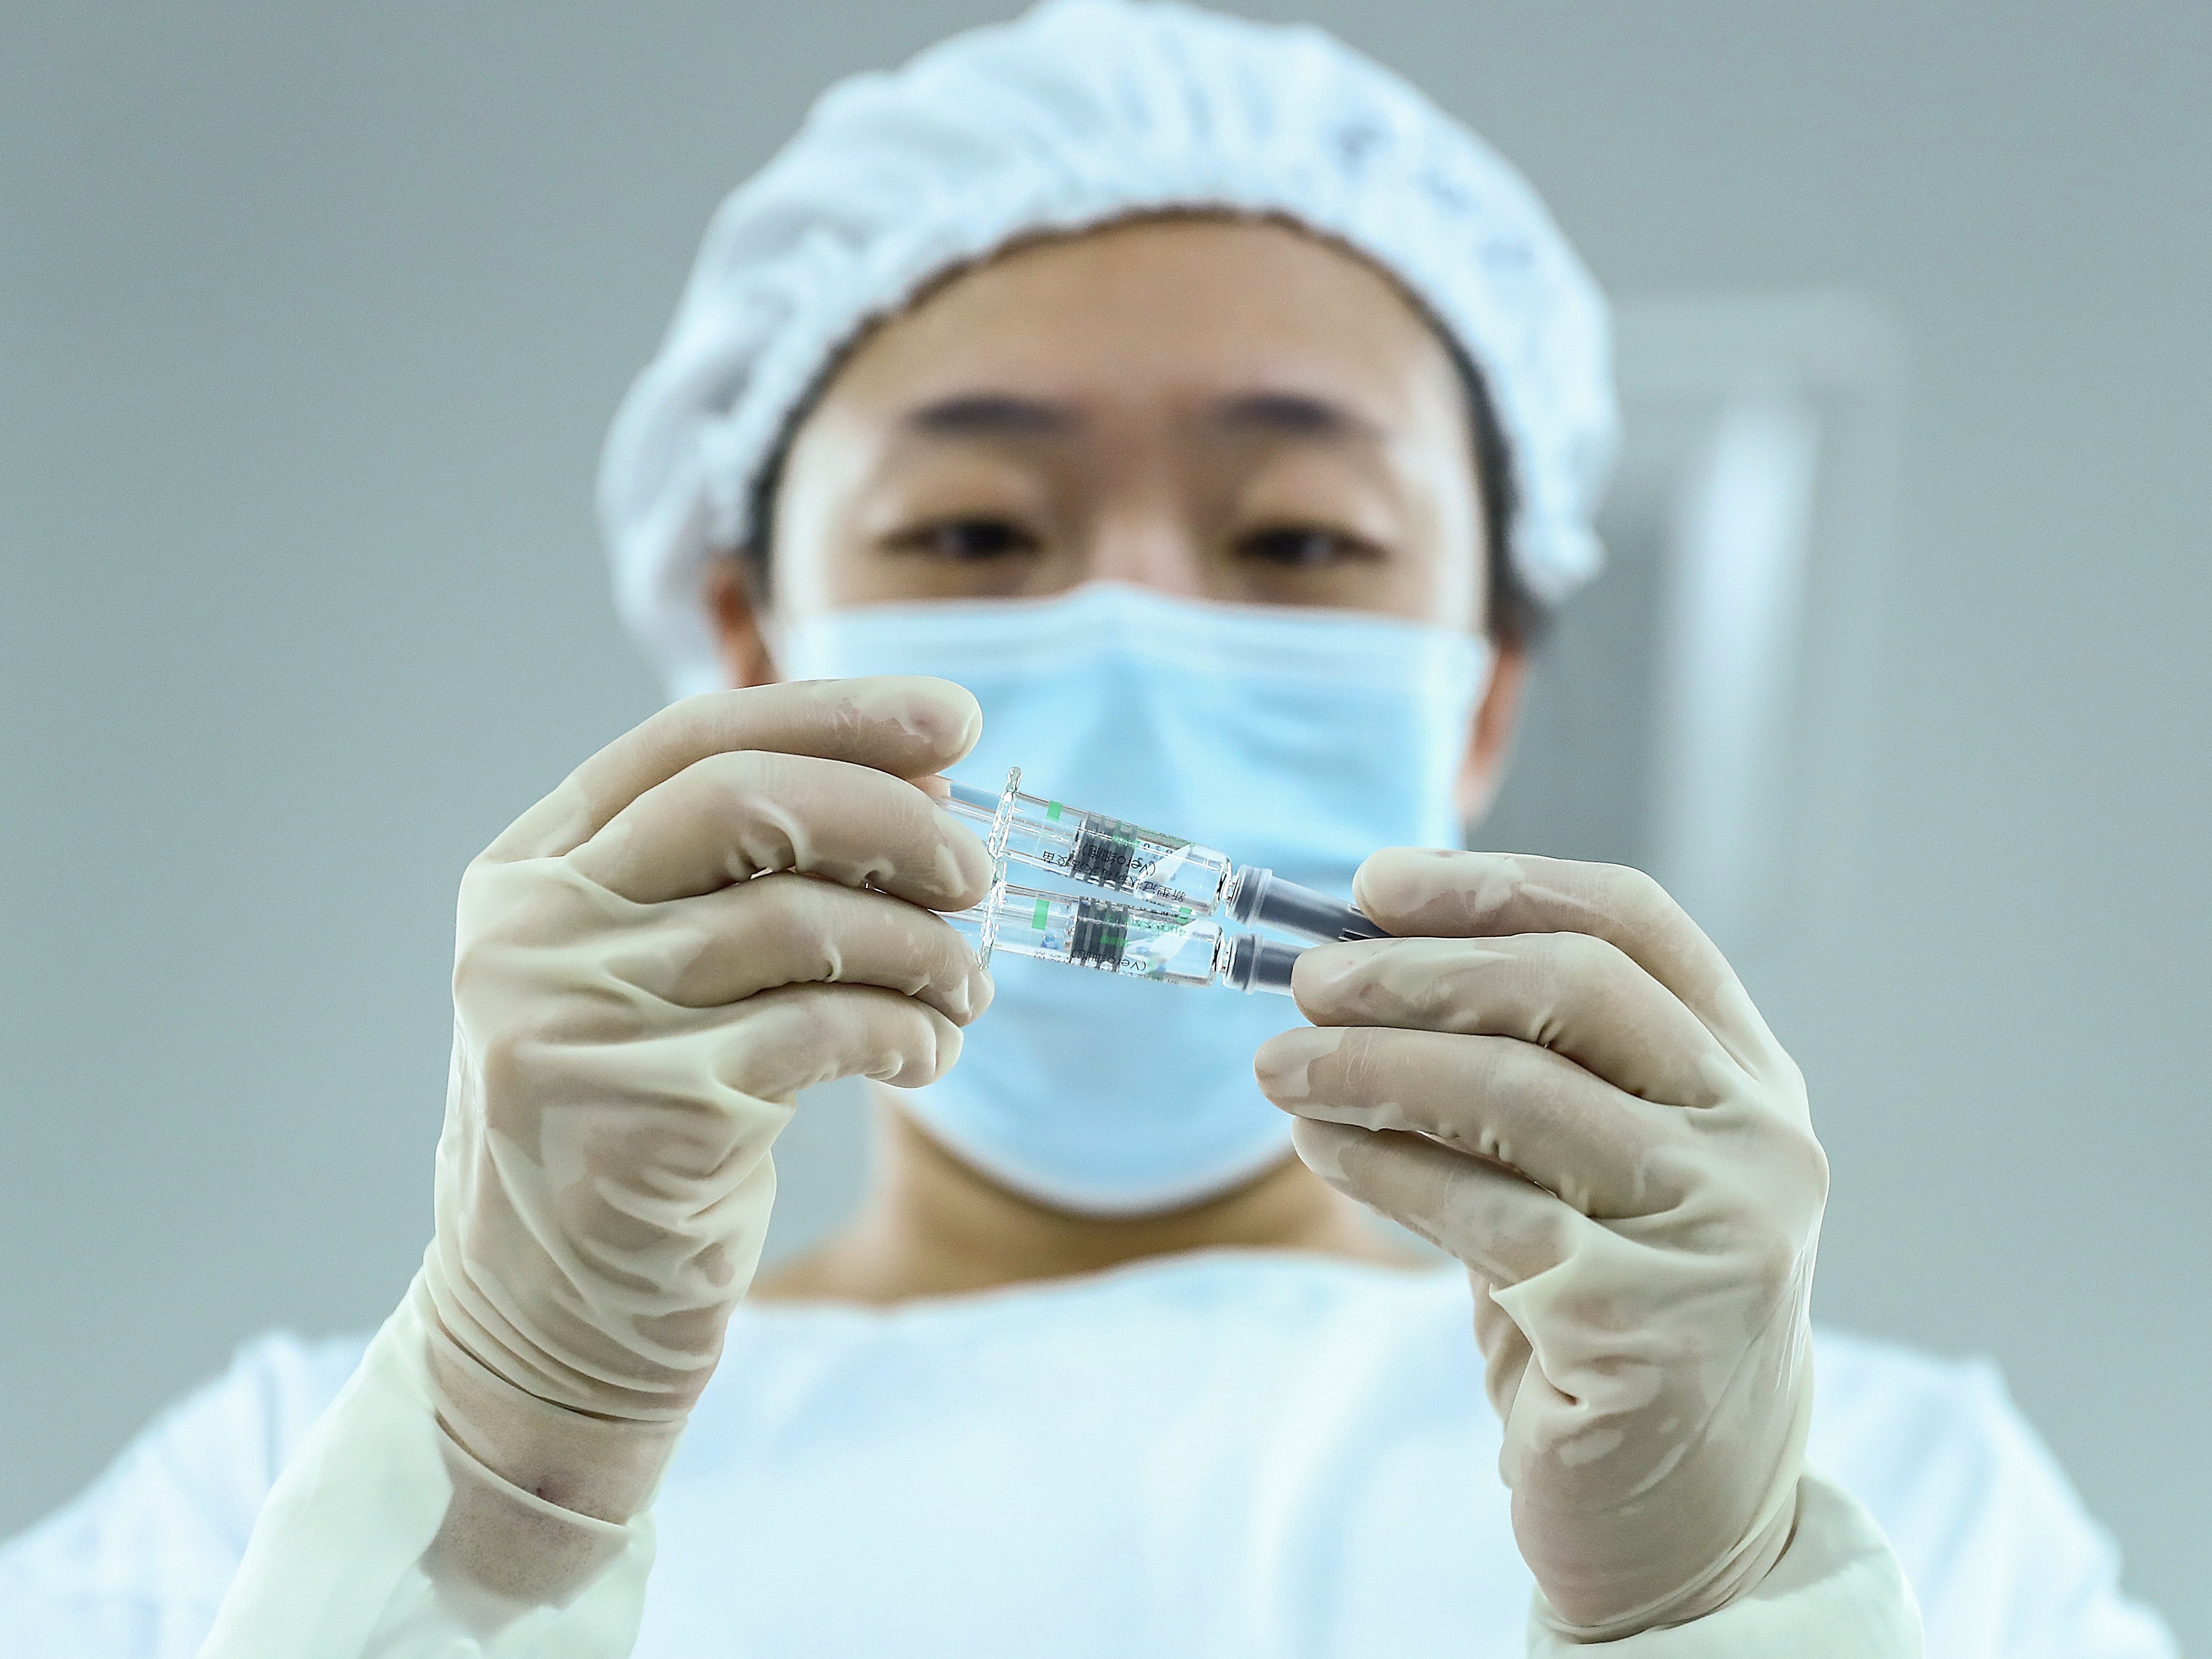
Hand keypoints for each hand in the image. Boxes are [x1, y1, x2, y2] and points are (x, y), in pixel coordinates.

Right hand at [418, 677, 993, 1523]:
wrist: (547, 1324)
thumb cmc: (633, 1127)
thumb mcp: (659, 981)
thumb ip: (749, 879)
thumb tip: (927, 784)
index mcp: (527, 870)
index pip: (692, 739)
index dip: (836, 714)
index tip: (952, 720)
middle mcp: (528, 931)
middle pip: (745, 803)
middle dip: (893, 820)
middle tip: (980, 871)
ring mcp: (568, 1023)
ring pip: (798, 922)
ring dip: (921, 946)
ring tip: (967, 986)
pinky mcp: (638, 1117)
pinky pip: (819, 1030)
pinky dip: (904, 1028)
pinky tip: (928, 1051)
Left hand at [1254, 847, 1826, 1638]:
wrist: (1686, 1524)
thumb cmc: (1614, 1323)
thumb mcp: (1591, 1173)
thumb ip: (1524, 1069)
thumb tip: (1362, 959)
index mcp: (1751, 1079)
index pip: (1634, 926)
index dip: (1499, 887)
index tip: (1378, 882)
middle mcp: (1758, 1141)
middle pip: (1572, 988)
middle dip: (1418, 971)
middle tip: (1306, 979)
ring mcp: (1718, 1231)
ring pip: (1514, 1091)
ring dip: (1372, 1063)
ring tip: (1280, 1064)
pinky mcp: (1643, 1323)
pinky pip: (1479, 1208)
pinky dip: (1379, 1162)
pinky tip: (1320, 1143)